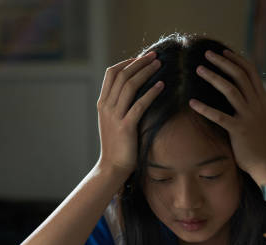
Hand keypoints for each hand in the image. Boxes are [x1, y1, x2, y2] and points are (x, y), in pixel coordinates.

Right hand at [96, 52, 163, 179]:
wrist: (111, 167)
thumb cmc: (117, 145)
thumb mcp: (114, 122)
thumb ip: (120, 106)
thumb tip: (134, 93)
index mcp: (103, 103)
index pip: (112, 73)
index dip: (127, 62)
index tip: (141, 57)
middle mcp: (106, 106)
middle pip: (122, 75)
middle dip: (139, 63)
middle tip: (155, 55)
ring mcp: (114, 116)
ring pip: (129, 86)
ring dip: (146, 72)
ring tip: (160, 65)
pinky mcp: (125, 127)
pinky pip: (139, 105)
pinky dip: (151, 93)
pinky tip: (162, 86)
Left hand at [189, 49, 265, 185]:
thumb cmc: (262, 142)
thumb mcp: (265, 118)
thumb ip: (258, 104)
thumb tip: (251, 92)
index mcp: (263, 100)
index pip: (251, 73)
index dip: (237, 60)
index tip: (224, 52)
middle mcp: (257, 105)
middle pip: (240, 76)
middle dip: (223, 62)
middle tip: (207, 54)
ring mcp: (249, 117)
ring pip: (231, 90)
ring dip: (213, 77)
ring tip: (199, 69)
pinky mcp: (239, 130)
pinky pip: (219, 116)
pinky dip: (204, 108)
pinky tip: (192, 103)